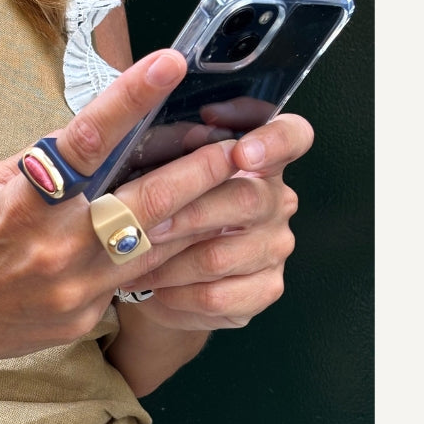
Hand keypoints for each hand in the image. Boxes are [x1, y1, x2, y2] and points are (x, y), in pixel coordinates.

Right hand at [0, 49, 245, 369]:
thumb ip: (55, 160)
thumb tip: (112, 131)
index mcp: (26, 199)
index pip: (85, 139)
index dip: (130, 99)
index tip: (169, 65)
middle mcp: (55, 243)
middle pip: (145, 204)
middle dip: (201, 172)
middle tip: (240, 148)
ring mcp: (75, 286)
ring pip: (159, 247)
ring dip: (204, 216)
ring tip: (242, 189)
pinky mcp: (86, 315)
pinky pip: (141, 281)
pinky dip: (173, 255)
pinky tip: (204, 238)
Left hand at [117, 113, 313, 331]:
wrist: (166, 279)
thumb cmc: (165, 212)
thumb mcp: (164, 172)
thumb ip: (172, 150)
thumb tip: (161, 128)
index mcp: (260, 158)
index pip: (292, 136)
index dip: (273, 141)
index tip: (240, 152)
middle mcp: (277, 200)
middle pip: (247, 199)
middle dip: (189, 212)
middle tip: (147, 223)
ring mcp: (276, 247)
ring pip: (221, 255)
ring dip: (169, 260)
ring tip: (131, 260)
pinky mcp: (265, 289)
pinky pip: (216, 295)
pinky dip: (176, 293)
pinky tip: (154, 287)